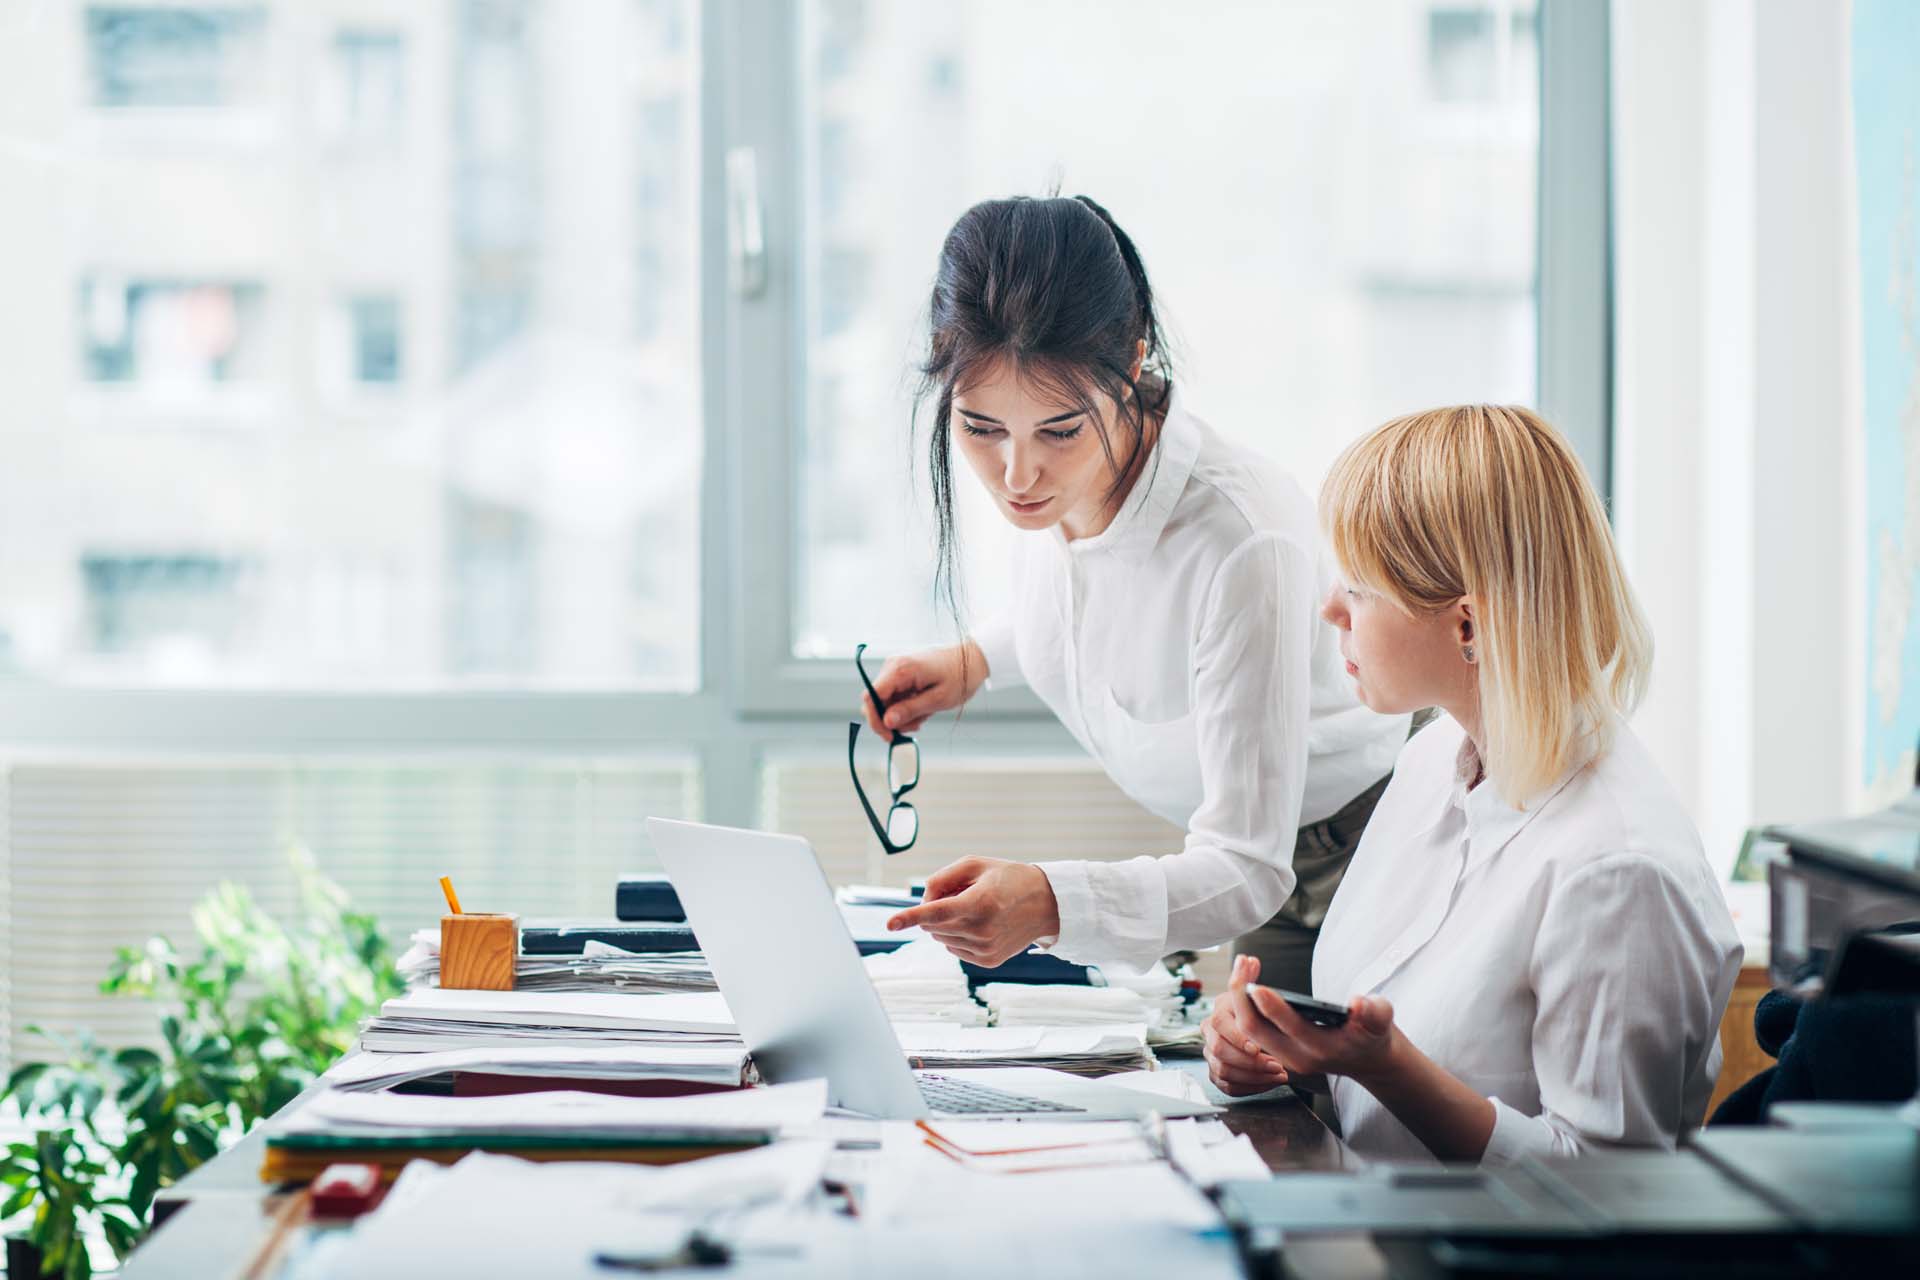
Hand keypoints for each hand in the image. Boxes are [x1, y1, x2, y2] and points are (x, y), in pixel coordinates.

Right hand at [859, 641, 987, 739]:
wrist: (971, 659)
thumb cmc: (959, 677)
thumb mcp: (938, 699)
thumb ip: (910, 710)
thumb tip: (886, 722)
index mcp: (900, 669)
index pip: (871, 697)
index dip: (875, 719)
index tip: (889, 736)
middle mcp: (893, 666)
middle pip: (875, 701)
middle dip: (891, 720)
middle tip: (914, 727)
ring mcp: (896, 669)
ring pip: (885, 701)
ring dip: (901, 715)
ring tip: (924, 716)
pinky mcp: (901, 674)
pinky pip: (894, 696)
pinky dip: (905, 708)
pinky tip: (923, 709)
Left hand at [883, 857, 1059, 966]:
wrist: (1046, 904)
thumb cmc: (1009, 878)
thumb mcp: (976, 864)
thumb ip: (942, 878)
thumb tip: (922, 902)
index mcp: (981, 903)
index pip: (937, 912)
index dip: (910, 917)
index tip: (890, 924)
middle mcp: (983, 930)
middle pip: (933, 923)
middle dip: (934, 908)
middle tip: (959, 893)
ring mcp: (985, 949)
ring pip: (940, 937)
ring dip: (945, 922)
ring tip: (974, 907)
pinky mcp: (987, 961)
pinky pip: (953, 948)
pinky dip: (956, 934)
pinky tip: (977, 923)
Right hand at [1203, 955, 1290, 1095]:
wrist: (1257, 1030)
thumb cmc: (1257, 1012)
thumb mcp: (1255, 994)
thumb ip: (1250, 978)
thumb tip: (1248, 960)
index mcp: (1218, 1013)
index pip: (1219, 1024)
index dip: (1238, 1037)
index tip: (1258, 1047)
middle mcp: (1209, 1034)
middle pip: (1218, 1051)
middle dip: (1249, 1061)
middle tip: (1277, 1064)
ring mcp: (1210, 1055)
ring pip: (1223, 1071)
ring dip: (1253, 1076)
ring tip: (1279, 1074)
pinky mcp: (1217, 1073)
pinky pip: (1227, 1086)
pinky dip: (1250, 1087)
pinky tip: (1269, 1082)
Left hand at [1211, 954, 1401, 1088]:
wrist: (1368, 1060)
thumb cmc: (1374, 1033)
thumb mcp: (1382, 1020)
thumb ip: (1374, 1012)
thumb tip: (1357, 1004)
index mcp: (1324, 1049)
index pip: (1291, 1028)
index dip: (1272, 1007)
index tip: (1257, 985)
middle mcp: (1298, 1057)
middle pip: (1256, 1031)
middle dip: (1243, 996)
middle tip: (1242, 963)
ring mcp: (1285, 1056)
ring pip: (1248, 1030)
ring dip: (1240, 997)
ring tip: (1244, 964)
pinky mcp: (1278, 1050)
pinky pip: (1251, 1029)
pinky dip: (1244, 1003)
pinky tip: (1246, 977)